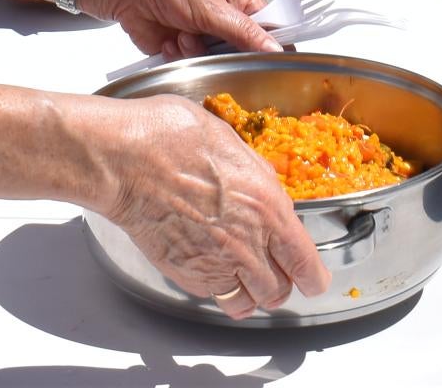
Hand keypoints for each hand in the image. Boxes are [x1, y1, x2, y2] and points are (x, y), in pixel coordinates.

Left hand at [79, 0, 282, 58]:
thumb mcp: (209, 3)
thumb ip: (242, 30)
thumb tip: (278, 50)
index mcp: (238, 1)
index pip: (269, 28)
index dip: (276, 47)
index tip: (278, 67)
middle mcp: (221, 21)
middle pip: (241, 52)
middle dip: (227, 55)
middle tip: (210, 43)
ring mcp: (198, 36)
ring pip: (213, 62)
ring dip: (196, 53)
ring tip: (181, 36)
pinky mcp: (176, 49)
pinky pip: (186, 66)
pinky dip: (177, 57)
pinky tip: (167, 42)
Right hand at [87, 94, 329, 316]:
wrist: (127, 160)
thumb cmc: (171, 139)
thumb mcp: (231, 142)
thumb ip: (255, 173)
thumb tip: (263, 182)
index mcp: (267, 207)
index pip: (304, 262)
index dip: (313, 277)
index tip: (313, 279)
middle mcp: (247, 243)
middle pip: (278, 290)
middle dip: (281, 284)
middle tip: (275, 273)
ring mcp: (215, 263)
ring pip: (248, 302)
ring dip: (251, 294)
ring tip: (245, 280)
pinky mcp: (185, 274)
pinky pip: (213, 296)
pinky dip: (218, 290)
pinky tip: (212, 270)